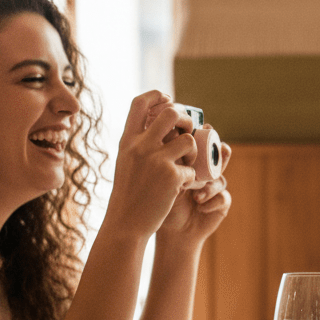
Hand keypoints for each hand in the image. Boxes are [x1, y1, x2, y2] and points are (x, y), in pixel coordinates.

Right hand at [103, 91, 197, 238]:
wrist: (126, 223)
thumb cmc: (129, 194)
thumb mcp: (126, 162)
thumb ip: (139, 144)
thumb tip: (161, 125)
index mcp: (127, 140)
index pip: (140, 103)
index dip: (157, 95)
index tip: (168, 99)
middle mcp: (141, 146)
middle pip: (172, 113)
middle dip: (186, 118)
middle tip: (189, 130)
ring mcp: (156, 160)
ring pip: (189, 140)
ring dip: (194, 152)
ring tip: (188, 164)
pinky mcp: (172, 177)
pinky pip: (192, 169)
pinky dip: (191, 178)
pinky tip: (182, 187)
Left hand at [157, 140, 232, 244]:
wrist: (171, 232)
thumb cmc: (161, 204)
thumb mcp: (162, 179)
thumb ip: (169, 159)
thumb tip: (169, 133)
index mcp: (192, 163)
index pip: (202, 145)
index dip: (204, 137)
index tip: (203, 129)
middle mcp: (206, 173)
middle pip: (218, 157)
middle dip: (219, 152)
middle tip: (219, 148)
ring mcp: (215, 187)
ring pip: (220, 178)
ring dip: (210, 185)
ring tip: (196, 194)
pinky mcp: (222, 203)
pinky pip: (223, 197)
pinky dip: (212, 201)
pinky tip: (201, 206)